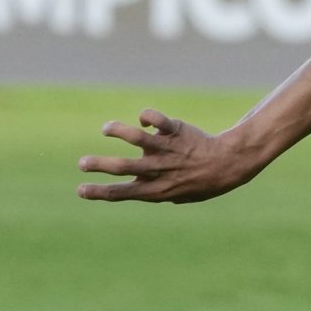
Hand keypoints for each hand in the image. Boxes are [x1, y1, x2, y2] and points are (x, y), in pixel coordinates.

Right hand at [76, 110, 255, 203]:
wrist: (229, 164)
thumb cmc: (199, 181)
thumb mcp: (175, 194)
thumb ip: (151, 191)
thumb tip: (130, 188)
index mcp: (156, 189)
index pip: (123, 193)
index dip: (100, 192)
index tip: (80, 190)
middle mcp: (160, 169)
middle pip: (125, 168)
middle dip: (100, 165)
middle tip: (82, 163)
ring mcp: (168, 149)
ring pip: (139, 139)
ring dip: (119, 132)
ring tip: (106, 129)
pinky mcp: (177, 131)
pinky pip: (160, 121)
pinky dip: (148, 116)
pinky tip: (143, 118)